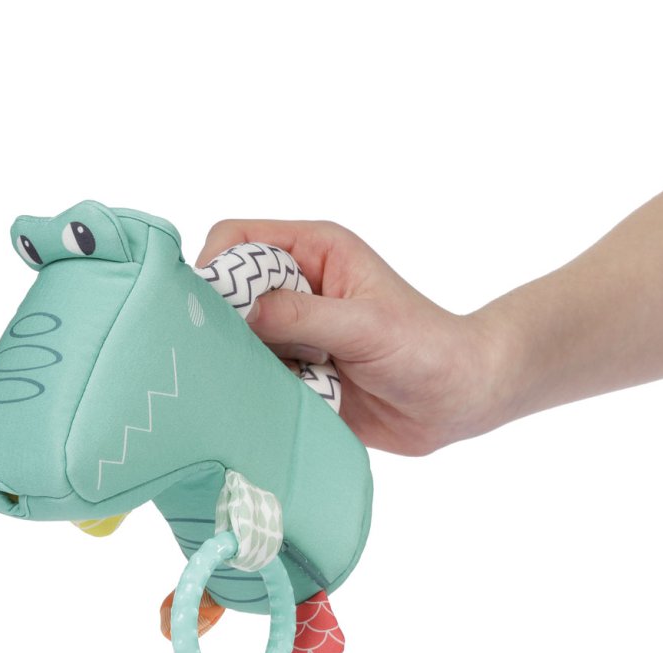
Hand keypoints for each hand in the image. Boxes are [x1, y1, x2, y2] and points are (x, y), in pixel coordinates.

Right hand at [197, 221, 499, 454]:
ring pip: (236, 337)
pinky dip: (252, 389)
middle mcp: (298, 287)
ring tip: (241, 383)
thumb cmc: (427, 348)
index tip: (202, 308)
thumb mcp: (364, 326)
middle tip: (209, 354)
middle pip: (229, 291)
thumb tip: (235, 310)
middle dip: (217, 319)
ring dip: (236, 359)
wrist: (460, 401)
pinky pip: (255, 375)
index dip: (214, 267)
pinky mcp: (296, 372)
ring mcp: (295, 332)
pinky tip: (260, 403)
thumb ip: (300, 316)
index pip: (239, 240)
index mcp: (315, 252)